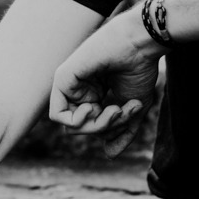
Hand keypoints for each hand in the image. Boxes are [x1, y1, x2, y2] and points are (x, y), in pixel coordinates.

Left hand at [49, 9, 161, 156]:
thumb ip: (121, 132)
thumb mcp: (132, 109)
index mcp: (94, 94)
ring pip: (72, 126)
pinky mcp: (62, 79)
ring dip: (97, 125)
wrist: (140, 45)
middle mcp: (79, 90)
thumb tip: (109, 154)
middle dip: (106, 127)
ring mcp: (69, 85)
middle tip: (122, 110)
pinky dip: (77, 120)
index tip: (133, 110)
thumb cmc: (139, 69)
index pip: (95, 126)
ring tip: (114, 108)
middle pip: (83, 129)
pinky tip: (92, 107)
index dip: (113, 127)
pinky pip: (57, 115)